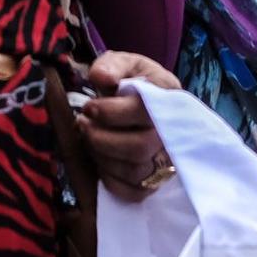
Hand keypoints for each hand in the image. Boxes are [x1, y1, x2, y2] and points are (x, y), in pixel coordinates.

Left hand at [79, 50, 181, 202]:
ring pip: (134, 171)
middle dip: (102, 137)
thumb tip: (101, 77)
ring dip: (102, 156)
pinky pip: (132, 192)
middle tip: (83, 124)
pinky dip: (110, 178)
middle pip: (139, 147)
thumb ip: (112, 64)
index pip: (144, 111)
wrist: (150, 105)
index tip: (89, 107)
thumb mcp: (127, 64)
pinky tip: (101, 160)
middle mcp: (174, 133)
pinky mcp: (155, 183)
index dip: (111, 112)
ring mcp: (167, 161)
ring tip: (89, 139)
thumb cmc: (135, 83)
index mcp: (169, 98)